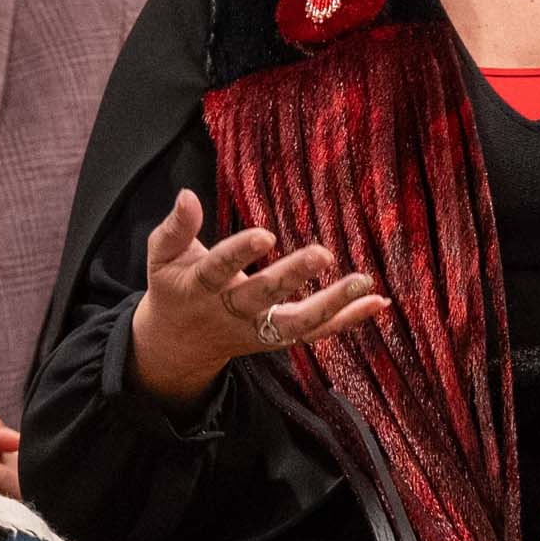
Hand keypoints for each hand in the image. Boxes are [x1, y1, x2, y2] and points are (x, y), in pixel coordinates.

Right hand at [129, 189, 390, 406]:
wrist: (178, 346)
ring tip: (364, 283)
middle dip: (292, 277)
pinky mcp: (276, 339)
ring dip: (331, 305)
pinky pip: (315, 333)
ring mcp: (256, 330)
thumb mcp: (161, 256)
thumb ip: (176, 227)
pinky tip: (378, 302)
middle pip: (262, 297)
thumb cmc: (174, 287)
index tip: (265, 234)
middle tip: (322, 254)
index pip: (218, 269)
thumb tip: (187, 195)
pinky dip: (347, 320)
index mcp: (198, 288)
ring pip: (295, 323)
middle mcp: (229, 312)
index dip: (240, 252)